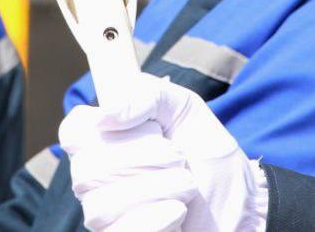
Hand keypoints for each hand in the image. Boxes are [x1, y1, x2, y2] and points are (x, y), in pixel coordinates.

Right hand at [59, 73, 266, 231]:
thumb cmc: (206, 153)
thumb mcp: (184, 108)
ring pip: (100, 206)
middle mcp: (98, 180)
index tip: (139, 125)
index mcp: (105, 140)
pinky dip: (155, 218)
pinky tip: (178, 211)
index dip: (96, 126)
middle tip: (177, 156)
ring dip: (156, 188)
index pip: (72, 132)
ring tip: (185, 184)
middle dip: (144, 157)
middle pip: (87, 168)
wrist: (241, 202)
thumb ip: (146, 95)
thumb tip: (107, 114)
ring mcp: (109, 216)